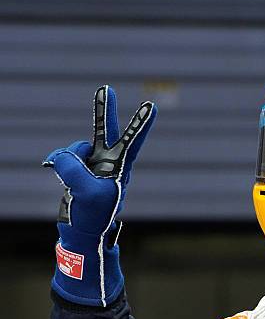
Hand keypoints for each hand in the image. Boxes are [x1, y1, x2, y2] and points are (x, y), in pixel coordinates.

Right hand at [44, 85, 155, 233]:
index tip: (151, 106)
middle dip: (104, 110)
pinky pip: (64, 157)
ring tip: (75, 183)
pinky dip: (58, 163)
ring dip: (70, 160)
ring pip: (77, 148)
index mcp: (120, 167)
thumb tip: (62, 155)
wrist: (83, 230)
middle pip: (106, 131)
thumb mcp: (86, 191)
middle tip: (106, 88)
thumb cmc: (94, 215)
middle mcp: (108, 161)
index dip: (140, 123)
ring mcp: (92, 164)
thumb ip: (73, 168)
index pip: (133, 141)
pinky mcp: (77, 169)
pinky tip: (60, 173)